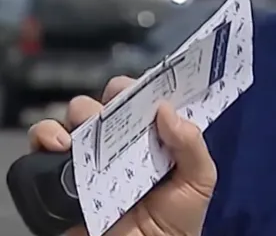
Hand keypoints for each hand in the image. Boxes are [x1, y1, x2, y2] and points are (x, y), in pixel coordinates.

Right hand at [27, 76, 216, 235]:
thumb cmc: (177, 220)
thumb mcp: (199, 179)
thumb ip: (191, 144)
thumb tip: (165, 109)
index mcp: (152, 137)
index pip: (142, 99)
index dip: (142, 88)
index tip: (145, 88)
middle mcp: (119, 142)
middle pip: (107, 102)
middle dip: (111, 97)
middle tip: (117, 108)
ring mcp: (90, 157)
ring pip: (75, 116)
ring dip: (80, 114)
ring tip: (88, 131)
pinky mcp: (61, 176)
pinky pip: (44, 146)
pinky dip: (47, 137)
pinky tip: (62, 145)